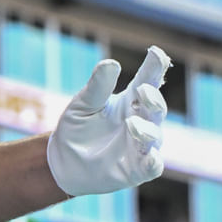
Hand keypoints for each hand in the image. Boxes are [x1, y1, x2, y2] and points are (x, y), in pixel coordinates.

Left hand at [46, 46, 168, 197]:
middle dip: (152, 98)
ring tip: (131, 124)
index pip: (147, 81)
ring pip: (155, 135)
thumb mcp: (83, 104)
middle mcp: (142, 120)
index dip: (155, 67)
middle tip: (142, 90)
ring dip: (147, 130)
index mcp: (130, 100)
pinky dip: (154, 160)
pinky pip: (153, 165)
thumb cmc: (77, 128)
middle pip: (156, 107)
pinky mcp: (138, 168)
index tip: (157, 52)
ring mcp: (142, 145)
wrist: (64, 162)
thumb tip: (111, 63)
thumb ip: (97, 86)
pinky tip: (151, 156)